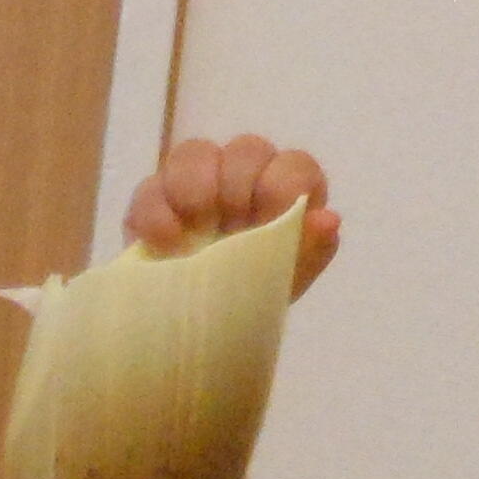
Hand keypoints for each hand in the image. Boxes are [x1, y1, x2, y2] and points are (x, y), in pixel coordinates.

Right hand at [124, 134, 342, 290]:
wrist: (199, 328)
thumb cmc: (253, 295)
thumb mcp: (286, 279)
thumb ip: (311, 249)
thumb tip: (329, 219)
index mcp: (285, 190)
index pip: (294, 165)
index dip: (283, 185)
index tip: (269, 219)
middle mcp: (243, 176)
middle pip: (246, 149)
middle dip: (238, 185)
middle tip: (231, 226)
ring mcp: (195, 181)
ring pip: (194, 152)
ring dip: (195, 189)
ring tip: (193, 234)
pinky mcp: (152, 199)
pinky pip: (150, 188)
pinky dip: (155, 214)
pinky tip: (164, 246)